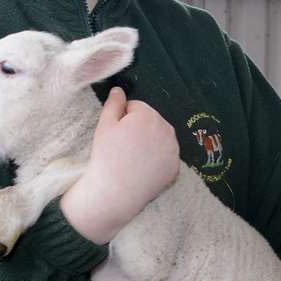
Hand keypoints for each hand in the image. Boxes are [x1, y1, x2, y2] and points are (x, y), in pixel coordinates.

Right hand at [61, 88, 179, 243]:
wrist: (115, 191)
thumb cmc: (106, 156)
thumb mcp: (104, 125)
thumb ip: (114, 103)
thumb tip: (119, 89)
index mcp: (149, 115)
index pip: (136, 107)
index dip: (123, 118)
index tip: (116, 134)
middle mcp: (167, 129)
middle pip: (150, 121)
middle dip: (138, 129)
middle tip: (123, 147)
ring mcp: (174, 150)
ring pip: (159, 138)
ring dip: (149, 143)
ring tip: (132, 158)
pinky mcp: (176, 167)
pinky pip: (165, 156)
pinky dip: (156, 159)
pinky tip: (143, 168)